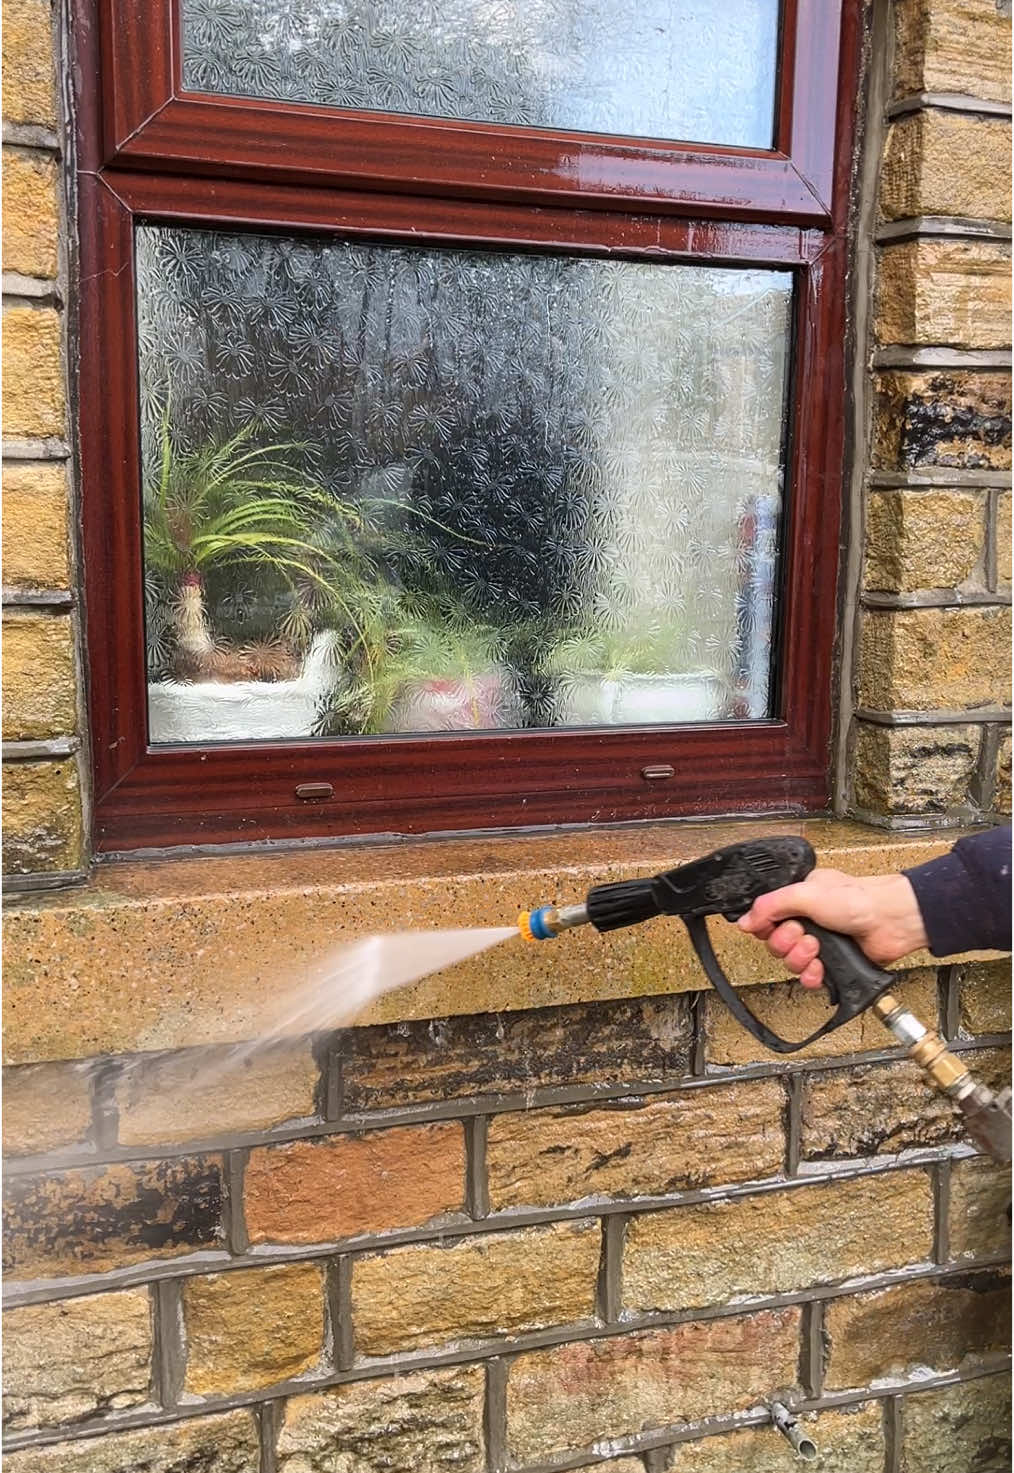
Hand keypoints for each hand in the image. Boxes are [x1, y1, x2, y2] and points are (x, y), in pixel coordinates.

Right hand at [736, 868, 928, 988]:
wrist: (889, 922)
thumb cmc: (858, 899)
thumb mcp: (805, 893)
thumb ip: (770, 905)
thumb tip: (745, 921)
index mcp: (798, 898)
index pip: (766, 918)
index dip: (766, 927)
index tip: (774, 926)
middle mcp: (807, 921)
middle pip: (775, 943)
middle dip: (787, 943)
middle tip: (802, 934)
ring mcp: (820, 943)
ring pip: (790, 962)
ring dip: (801, 958)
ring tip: (816, 948)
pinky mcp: (832, 964)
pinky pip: (808, 978)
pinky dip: (812, 976)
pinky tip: (819, 968)